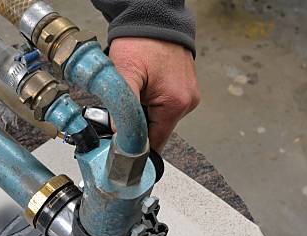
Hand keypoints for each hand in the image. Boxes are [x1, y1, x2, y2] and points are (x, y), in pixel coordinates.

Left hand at [109, 37, 199, 151]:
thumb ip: (122, 110)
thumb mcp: (125, 76)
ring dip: (142, 112)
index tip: (120, 146)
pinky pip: (162, 105)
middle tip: (122, 108)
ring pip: (157, 118)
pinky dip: (148, 101)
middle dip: (137, 124)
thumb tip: (120, 135)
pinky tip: (142, 87)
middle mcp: (187, 102)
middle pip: (156, 131)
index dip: (135, 146)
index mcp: (176, 103)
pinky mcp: (182, 88)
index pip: (155, 142)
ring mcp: (187, 95)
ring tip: (134, 90)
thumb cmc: (141, 42)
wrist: (152, 18)